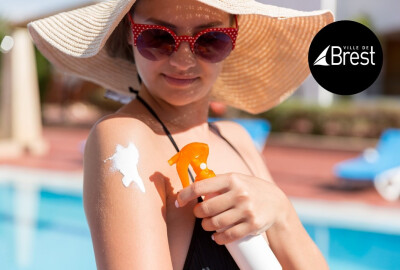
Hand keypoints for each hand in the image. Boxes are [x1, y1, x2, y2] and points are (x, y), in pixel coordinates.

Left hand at [175, 173, 289, 244]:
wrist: (276, 203)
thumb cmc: (250, 189)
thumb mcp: (236, 179)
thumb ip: (217, 183)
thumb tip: (192, 188)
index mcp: (232, 179)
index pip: (201, 186)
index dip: (186, 195)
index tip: (180, 201)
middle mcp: (239, 193)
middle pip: (206, 208)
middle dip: (198, 214)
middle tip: (199, 214)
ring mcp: (246, 210)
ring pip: (215, 223)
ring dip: (206, 226)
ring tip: (207, 224)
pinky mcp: (252, 225)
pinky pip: (228, 235)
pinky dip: (218, 238)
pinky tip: (216, 236)